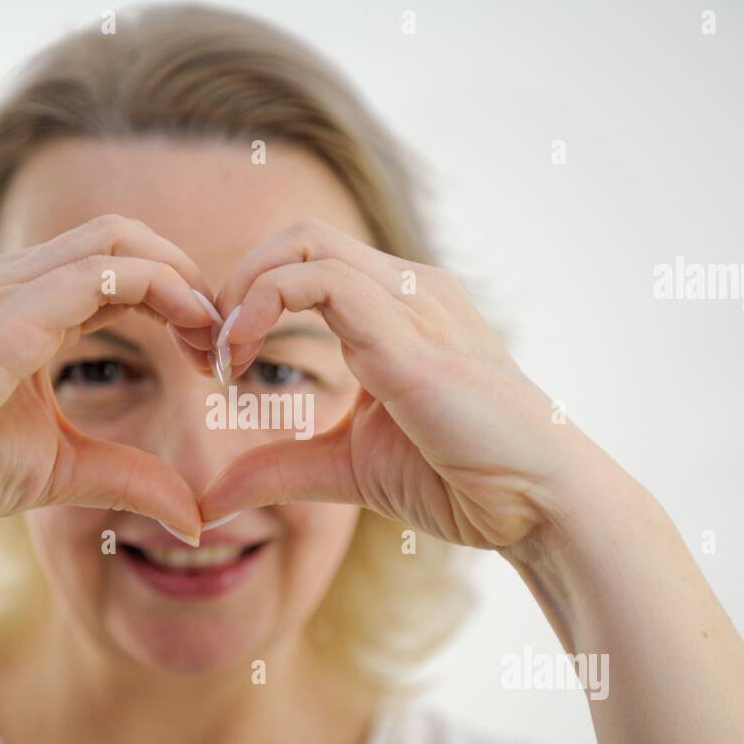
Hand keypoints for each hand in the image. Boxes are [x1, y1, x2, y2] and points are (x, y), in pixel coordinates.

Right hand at [0, 214, 220, 539]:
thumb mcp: (62, 471)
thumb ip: (131, 478)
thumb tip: (195, 517)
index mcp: (29, 308)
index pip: (123, 271)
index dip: (181, 303)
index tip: (215, 359)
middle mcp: (17, 284)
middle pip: (128, 240)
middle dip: (191, 280)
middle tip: (226, 342)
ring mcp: (6, 289)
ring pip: (119, 241)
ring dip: (183, 279)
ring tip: (214, 335)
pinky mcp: (3, 314)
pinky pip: (96, 273)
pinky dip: (158, 288)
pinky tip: (189, 330)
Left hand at [192, 219, 601, 549]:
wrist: (537, 506)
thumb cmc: (461, 481)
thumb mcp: (346, 470)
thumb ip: (279, 469)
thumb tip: (210, 499)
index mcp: (397, 310)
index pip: (303, 262)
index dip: (243, 300)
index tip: (212, 366)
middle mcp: (405, 290)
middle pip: (296, 237)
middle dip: (232, 285)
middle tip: (205, 354)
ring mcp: (411, 303)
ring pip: (300, 245)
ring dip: (239, 295)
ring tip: (219, 361)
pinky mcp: (408, 334)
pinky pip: (318, 281)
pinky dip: (260, 307)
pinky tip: (239, 363)